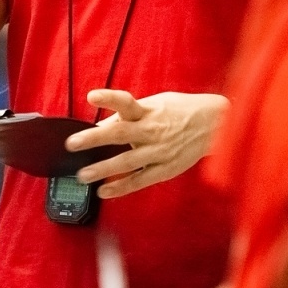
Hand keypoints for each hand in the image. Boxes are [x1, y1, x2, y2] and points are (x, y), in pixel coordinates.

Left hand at [66, 90, 227, 197]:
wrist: (215, 125)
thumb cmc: (181, 111)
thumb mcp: (157, 104)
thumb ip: (130, 114)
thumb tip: (103, 125)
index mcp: (148, 111)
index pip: (125, 101)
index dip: (108, 98)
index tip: (91, 96)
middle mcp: (151, 130)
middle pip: (119, 134)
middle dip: (93, 139)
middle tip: (72, 144)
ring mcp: (158, 151)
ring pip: (126, 162)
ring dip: (102, 168)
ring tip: (83, 175)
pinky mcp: (165, 168)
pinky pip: (140, 180)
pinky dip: (121, 186)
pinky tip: (104, 191)